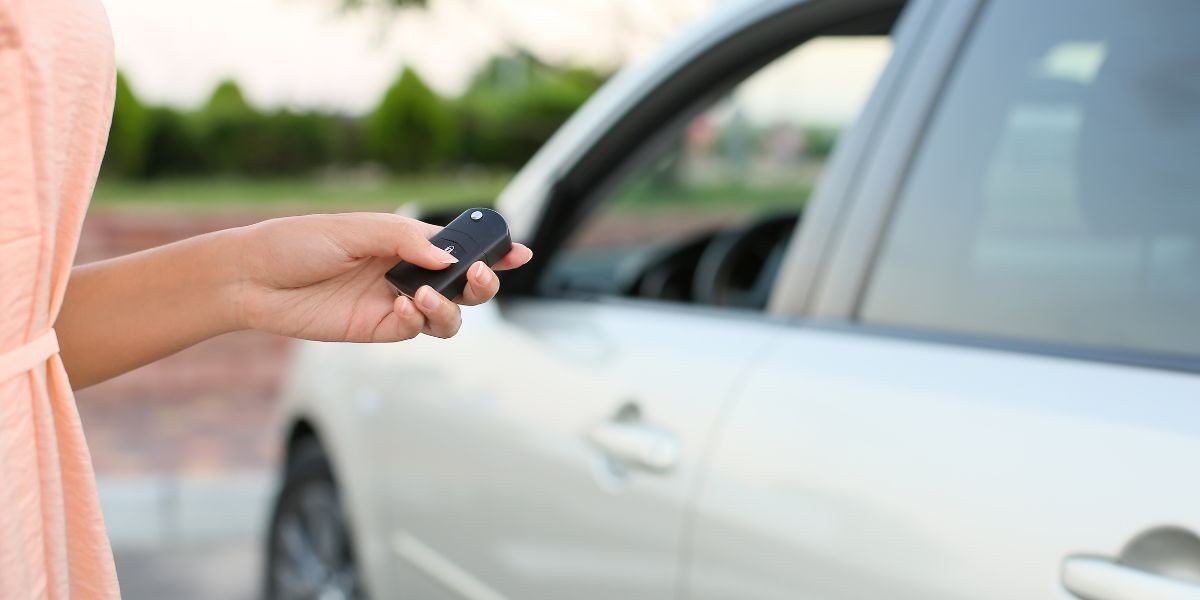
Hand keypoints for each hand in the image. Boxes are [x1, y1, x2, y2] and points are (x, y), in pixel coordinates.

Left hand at [231, 212, 531, 341]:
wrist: (253, 279)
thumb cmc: (299, 242)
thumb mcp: (355, 228)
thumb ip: (404, 240)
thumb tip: (444, 257)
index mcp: (406, 242)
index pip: (459, 246)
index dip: (491, 250)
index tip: (518, 250)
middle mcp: (408, 273)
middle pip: (465, 284)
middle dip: (482, 281)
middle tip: (477, 275)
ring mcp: (396, 303)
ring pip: (449, 314)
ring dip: (449, 306)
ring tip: (424, 294)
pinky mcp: (379, 329)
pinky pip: (416, 330)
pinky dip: (418, 320)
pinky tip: (400, 307)